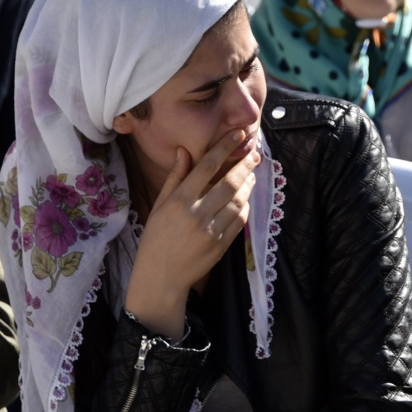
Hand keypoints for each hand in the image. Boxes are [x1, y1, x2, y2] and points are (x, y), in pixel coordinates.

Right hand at [125, 129, 259, 337]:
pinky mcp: (222, 244)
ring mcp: (211, 230)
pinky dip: (246, 205)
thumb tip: (185, 151)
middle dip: (245, 164)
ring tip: (251, 172)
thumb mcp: (159, 206)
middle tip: (255, 153)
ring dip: (248, 183)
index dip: (224, 148)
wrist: (162, 276)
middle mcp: (196, 213)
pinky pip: (240, 219)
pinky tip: (246, 196)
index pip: (206, 167)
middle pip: (229, 182)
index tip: (238, 135)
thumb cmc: (156, 238)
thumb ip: (174, 178)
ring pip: (238, 199)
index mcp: (178, 201)